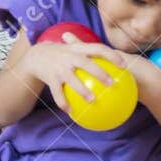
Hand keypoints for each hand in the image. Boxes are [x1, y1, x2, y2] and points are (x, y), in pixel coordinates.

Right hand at [19, 34, 133, 104]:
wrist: (36, 56)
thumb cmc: (62, 54)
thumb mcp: (74, 49)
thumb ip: (91, 54)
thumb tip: (115, 63)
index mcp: (78, 49)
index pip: (98, 48)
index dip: (112, 55)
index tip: (124, 65)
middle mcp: (69, 57)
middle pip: (86, 63)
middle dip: (99, 73)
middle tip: (111, 83)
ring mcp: (59, 68)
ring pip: (72, 80)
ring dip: (82, 90)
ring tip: (92, 100)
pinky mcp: (50, 78)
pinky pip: (57, 92)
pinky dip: (63, 102)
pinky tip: (70, 111)